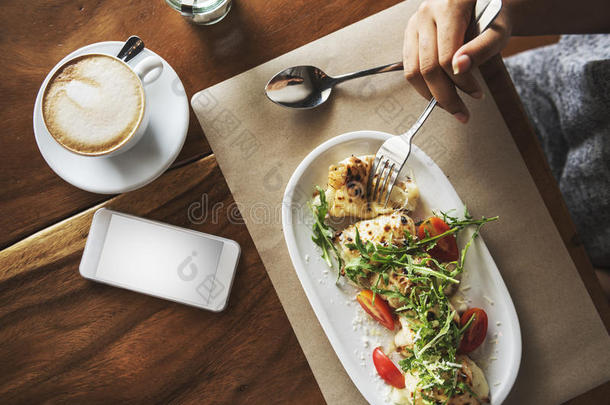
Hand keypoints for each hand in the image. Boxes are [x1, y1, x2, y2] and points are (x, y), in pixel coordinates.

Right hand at [403, 0, 511, 122]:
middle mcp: (426, 13)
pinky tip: (439, 92)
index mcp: (449, 7)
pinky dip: (423, 85)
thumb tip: (459, 68)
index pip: (446, 57)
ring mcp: (414, 24)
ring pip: (413, 71)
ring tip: (449, 105)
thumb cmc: (492, 16)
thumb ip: (482, 48)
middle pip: (427, 67)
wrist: (481, 4)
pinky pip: (409, 68)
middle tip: (461, 112)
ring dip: (430, 94)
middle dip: (444, 96)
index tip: (476, 94)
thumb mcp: (498, 30)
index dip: (461, 82)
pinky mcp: (410, 35)